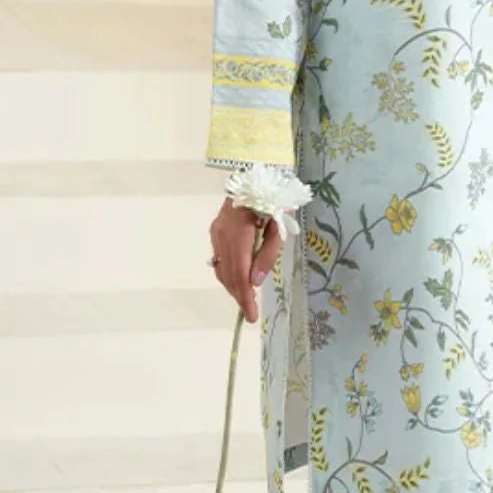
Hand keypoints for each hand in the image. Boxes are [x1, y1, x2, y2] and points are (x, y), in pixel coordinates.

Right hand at [209, 198, 283, 322]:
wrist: (252, 177)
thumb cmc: (271, 201)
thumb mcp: (277, 227)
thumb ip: (267, 254)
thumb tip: (255, 282)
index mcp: (239, 232)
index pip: (240, 273)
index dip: (244, 297)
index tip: (251, 315)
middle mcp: (222, 235)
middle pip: (228, 275)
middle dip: (239, 295)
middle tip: (250, 311)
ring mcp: (216, 233)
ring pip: (221, 269)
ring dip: (233, 286)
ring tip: (246, 299)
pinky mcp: (214, 233)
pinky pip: (219, 260)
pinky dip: (228, 274)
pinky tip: (238, 281)